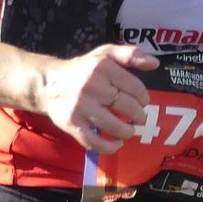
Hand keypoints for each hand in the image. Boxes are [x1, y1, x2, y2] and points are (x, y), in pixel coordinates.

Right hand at [38, 43, 157, 153]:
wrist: (48, 83)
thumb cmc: (83, 69)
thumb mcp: (105, 54)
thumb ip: (131, 54)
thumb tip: (154, 63)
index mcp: (103, 67)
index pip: (136, 88)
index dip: (144, 99)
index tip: (142, 102)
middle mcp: (92, 86)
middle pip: (128, 108)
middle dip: (139, 116)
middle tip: (138, 118)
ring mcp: (80, 106)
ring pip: (115, 127)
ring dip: (128, 132)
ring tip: (128, 130)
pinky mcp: (71, 123)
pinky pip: (95, 142)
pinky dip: (110, 147)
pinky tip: (117, 143)